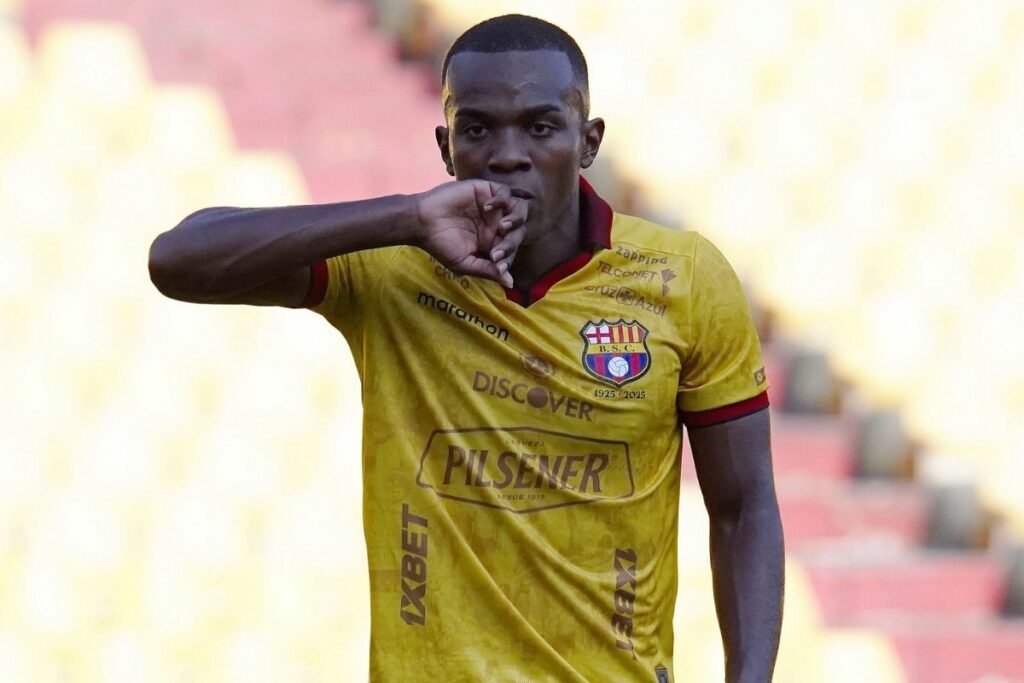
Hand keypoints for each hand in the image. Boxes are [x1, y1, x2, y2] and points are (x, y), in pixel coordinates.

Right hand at [413, 180, 527, 287]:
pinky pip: (505, 191)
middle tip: (496, 249)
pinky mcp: (485, 190)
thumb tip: (510, 283)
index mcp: (492, 241)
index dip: (509, 257)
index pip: (512, 248)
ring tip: (502, 227)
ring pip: (519, 209)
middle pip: (519, 230)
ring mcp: (492, 207)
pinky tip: (487, 207)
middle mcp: (495, 224)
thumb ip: (488, 270)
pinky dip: (502, 199)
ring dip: (516, 219)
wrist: (421, 222)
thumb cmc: (440, 245)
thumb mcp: (465, 263)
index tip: (495, 261)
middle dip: (512, 242)